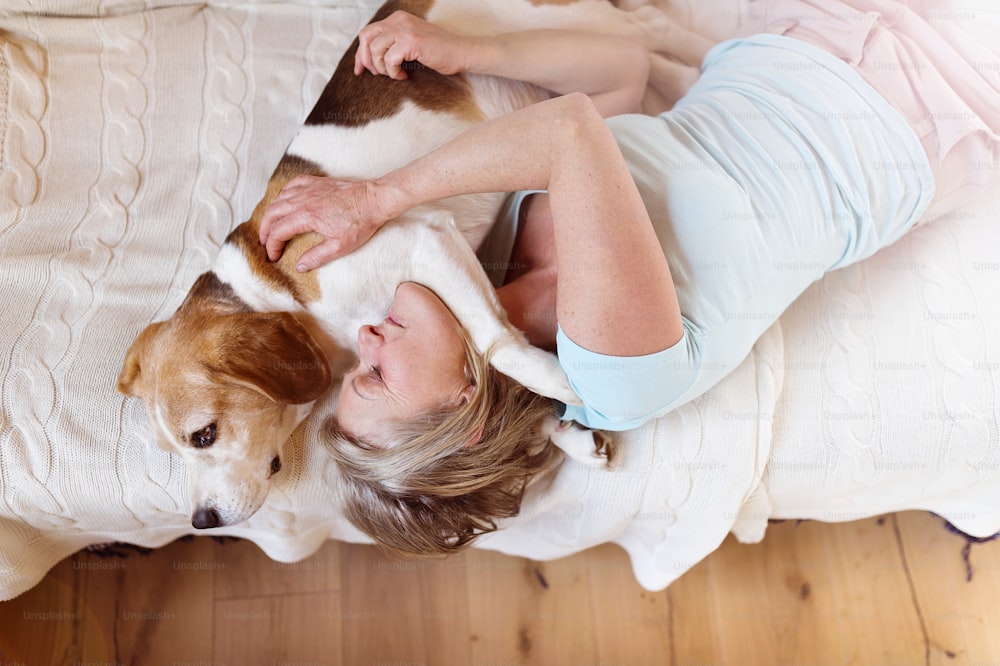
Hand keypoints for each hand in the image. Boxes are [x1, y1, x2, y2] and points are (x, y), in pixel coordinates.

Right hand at [259, 176, 388, 271]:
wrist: (375, 199)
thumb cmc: (361, 222)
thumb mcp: (340, 246)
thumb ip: (317, 257)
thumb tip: (300, 266)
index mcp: (306, 216)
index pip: (278, 232)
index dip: (272, 246)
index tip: (273, 256)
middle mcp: (303, 200)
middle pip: (273, 214)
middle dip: (265, 230)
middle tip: (265, 242)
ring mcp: (309, 188)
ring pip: (279, 198)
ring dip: (271, 213)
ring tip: (270, 225)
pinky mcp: (317, 182)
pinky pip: (291, 185)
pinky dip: (282, 194)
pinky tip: (283, 201)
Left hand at [354, 10, 470, 79]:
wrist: (461, 53)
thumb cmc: (439, 52)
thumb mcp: (410, 43)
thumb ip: (392, 45)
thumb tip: (369, 61)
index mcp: (397, 19)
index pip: (368, 33)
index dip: (361, 53)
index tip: (360, 70)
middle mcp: (398, 20)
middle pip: (366, 38)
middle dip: (367, 60)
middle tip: (377, 74)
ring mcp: (404, 29)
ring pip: (376, 50)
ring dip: (383, 68)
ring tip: (396, 74)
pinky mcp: (411, 41)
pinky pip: (389, 60)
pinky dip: (394, 72)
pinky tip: (404, 75)